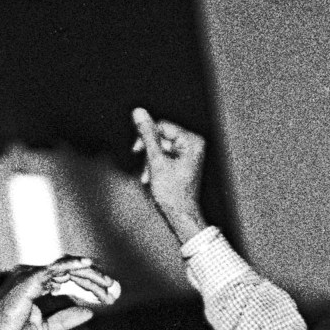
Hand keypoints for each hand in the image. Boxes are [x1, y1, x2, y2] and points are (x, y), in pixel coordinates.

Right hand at [0, 259, 119, 329]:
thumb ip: (65, 319)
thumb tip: (89, 312)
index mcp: (35, 286)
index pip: (67, 279)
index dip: (89, 285)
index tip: (109, 295)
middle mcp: (32, 276)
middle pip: (70, 271)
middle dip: (94, 279)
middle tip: (115, 290)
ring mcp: (29, 276)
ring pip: (66, 268)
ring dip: (90, 275)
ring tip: (109, 285)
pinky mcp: (28, 280)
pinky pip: (55, 268)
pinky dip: (73, 265)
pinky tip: (90, 266)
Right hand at [131, 109, 207, 242]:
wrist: (182, 217)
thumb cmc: (173, 194)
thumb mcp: (156, 161)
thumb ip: (147, 135)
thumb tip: (138, 112)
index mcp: (191, 141)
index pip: (162, 127)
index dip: (146, 137)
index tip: (136, 150)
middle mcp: (194, 144)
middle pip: (162, 138)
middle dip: (149, 154)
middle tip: (144, 170)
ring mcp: (190, 155)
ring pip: (161, 149)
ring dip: (150, 162)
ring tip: (147, 178)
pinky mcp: (184, 163)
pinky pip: (166, 158)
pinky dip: (156, 167)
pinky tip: (151, 179)